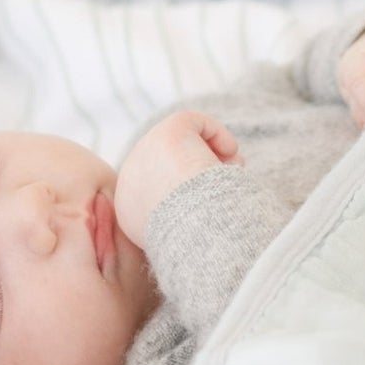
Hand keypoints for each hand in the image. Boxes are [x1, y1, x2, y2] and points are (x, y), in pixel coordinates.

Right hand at [114, 109, 240, 250]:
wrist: (193, 228)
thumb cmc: (196, 241)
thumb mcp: (183, 239)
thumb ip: (187, 221)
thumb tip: (209, 203)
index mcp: (130, 213)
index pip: (158, 194)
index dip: (189, 195)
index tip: (216, 205)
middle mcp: (131, 181)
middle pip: (167, 167)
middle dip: (199, 172)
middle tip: (230, 184)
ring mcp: (146, 152)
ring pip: (179, 145)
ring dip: (210, 154)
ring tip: (235, 171)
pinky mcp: (167, 132)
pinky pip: (193, 123)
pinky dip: (217, 133)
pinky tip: (231, 152)